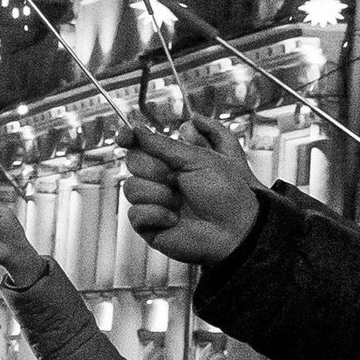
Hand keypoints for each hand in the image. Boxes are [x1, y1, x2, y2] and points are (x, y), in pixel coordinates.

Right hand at [120, 113, 261, 268]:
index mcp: (174, 161)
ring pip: (131, 188)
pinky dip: (156, 214)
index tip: (124, 136)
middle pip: (133, 163)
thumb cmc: (227, 194)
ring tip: (180, 203)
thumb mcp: (198, 158)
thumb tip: (139, 130)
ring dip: (158, 194)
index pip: (142, 145)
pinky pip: (135, 213)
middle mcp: (162, 181)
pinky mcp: (150, 225)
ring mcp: (155, 202)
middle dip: (154, 169)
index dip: (130, 138)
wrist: (235, 229)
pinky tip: (174, 219)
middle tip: (176, 178)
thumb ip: (164, 144)